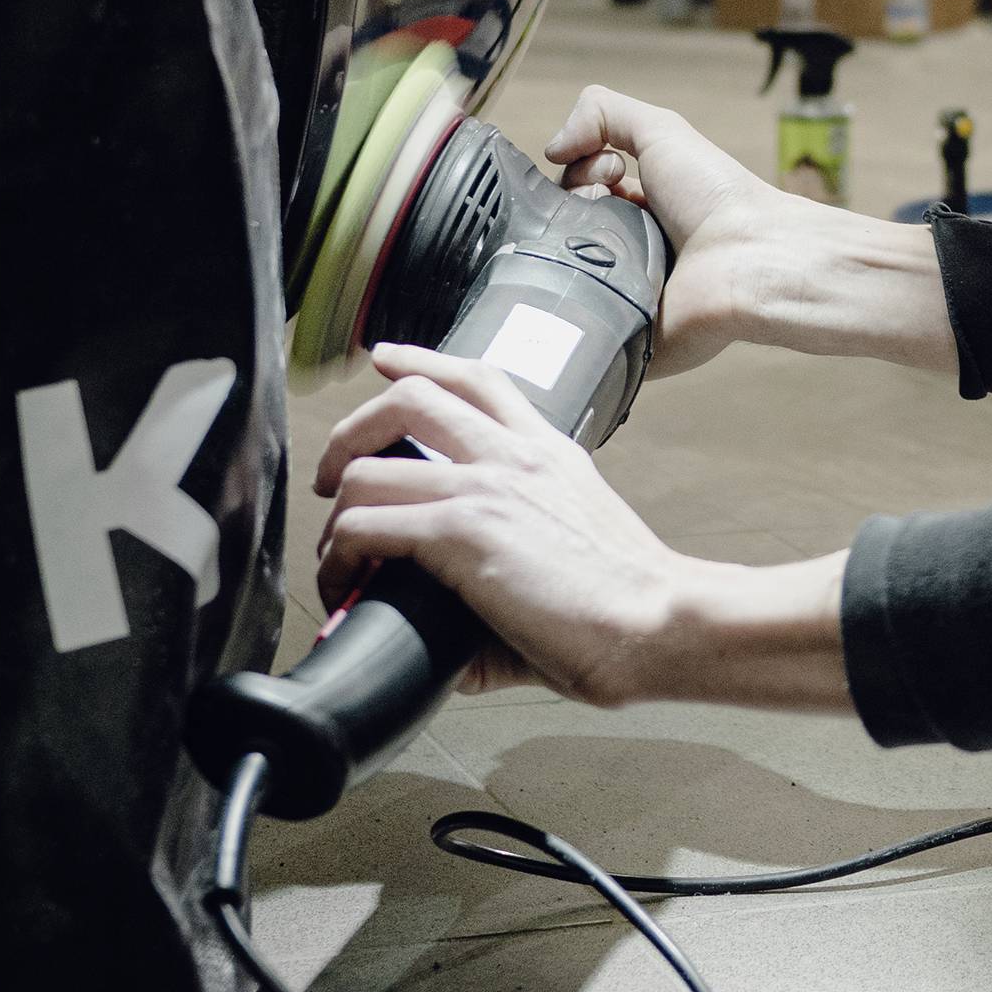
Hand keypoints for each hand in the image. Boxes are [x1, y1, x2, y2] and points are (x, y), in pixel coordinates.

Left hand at [314, 343, 696, 701]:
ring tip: (337, 553)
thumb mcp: (573, 549)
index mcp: (545, 451)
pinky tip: (348, 584)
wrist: (657, 621)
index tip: (384, 361)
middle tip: (334, 473)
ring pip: (369, 467)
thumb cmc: (627, 603)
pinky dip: (341, 555)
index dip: (420, 361)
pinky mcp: (461, 532)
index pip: (477, 378)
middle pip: (408, 398)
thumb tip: (466, 631)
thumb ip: (516, 561)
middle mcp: (512, 454)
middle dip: (351, 430)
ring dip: (337, 511)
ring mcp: (484, 487)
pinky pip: (366, 525)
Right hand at [546, 83, 797, 374]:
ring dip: (569, 245)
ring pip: (558, 268)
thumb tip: (552, 147)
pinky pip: (570, 318)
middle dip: (574, 203)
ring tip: (604, 240)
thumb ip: (603, 113)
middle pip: (562, 226)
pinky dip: (572, 293)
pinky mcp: (616, 334)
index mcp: (637, 210)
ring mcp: (620, 294)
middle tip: (606, 203)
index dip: (579, 174)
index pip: (576, 191)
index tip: (609, 172)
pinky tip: (597, 277)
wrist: (748, 261)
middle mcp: (626, 251)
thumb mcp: (661, 131)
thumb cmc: (714, 194)